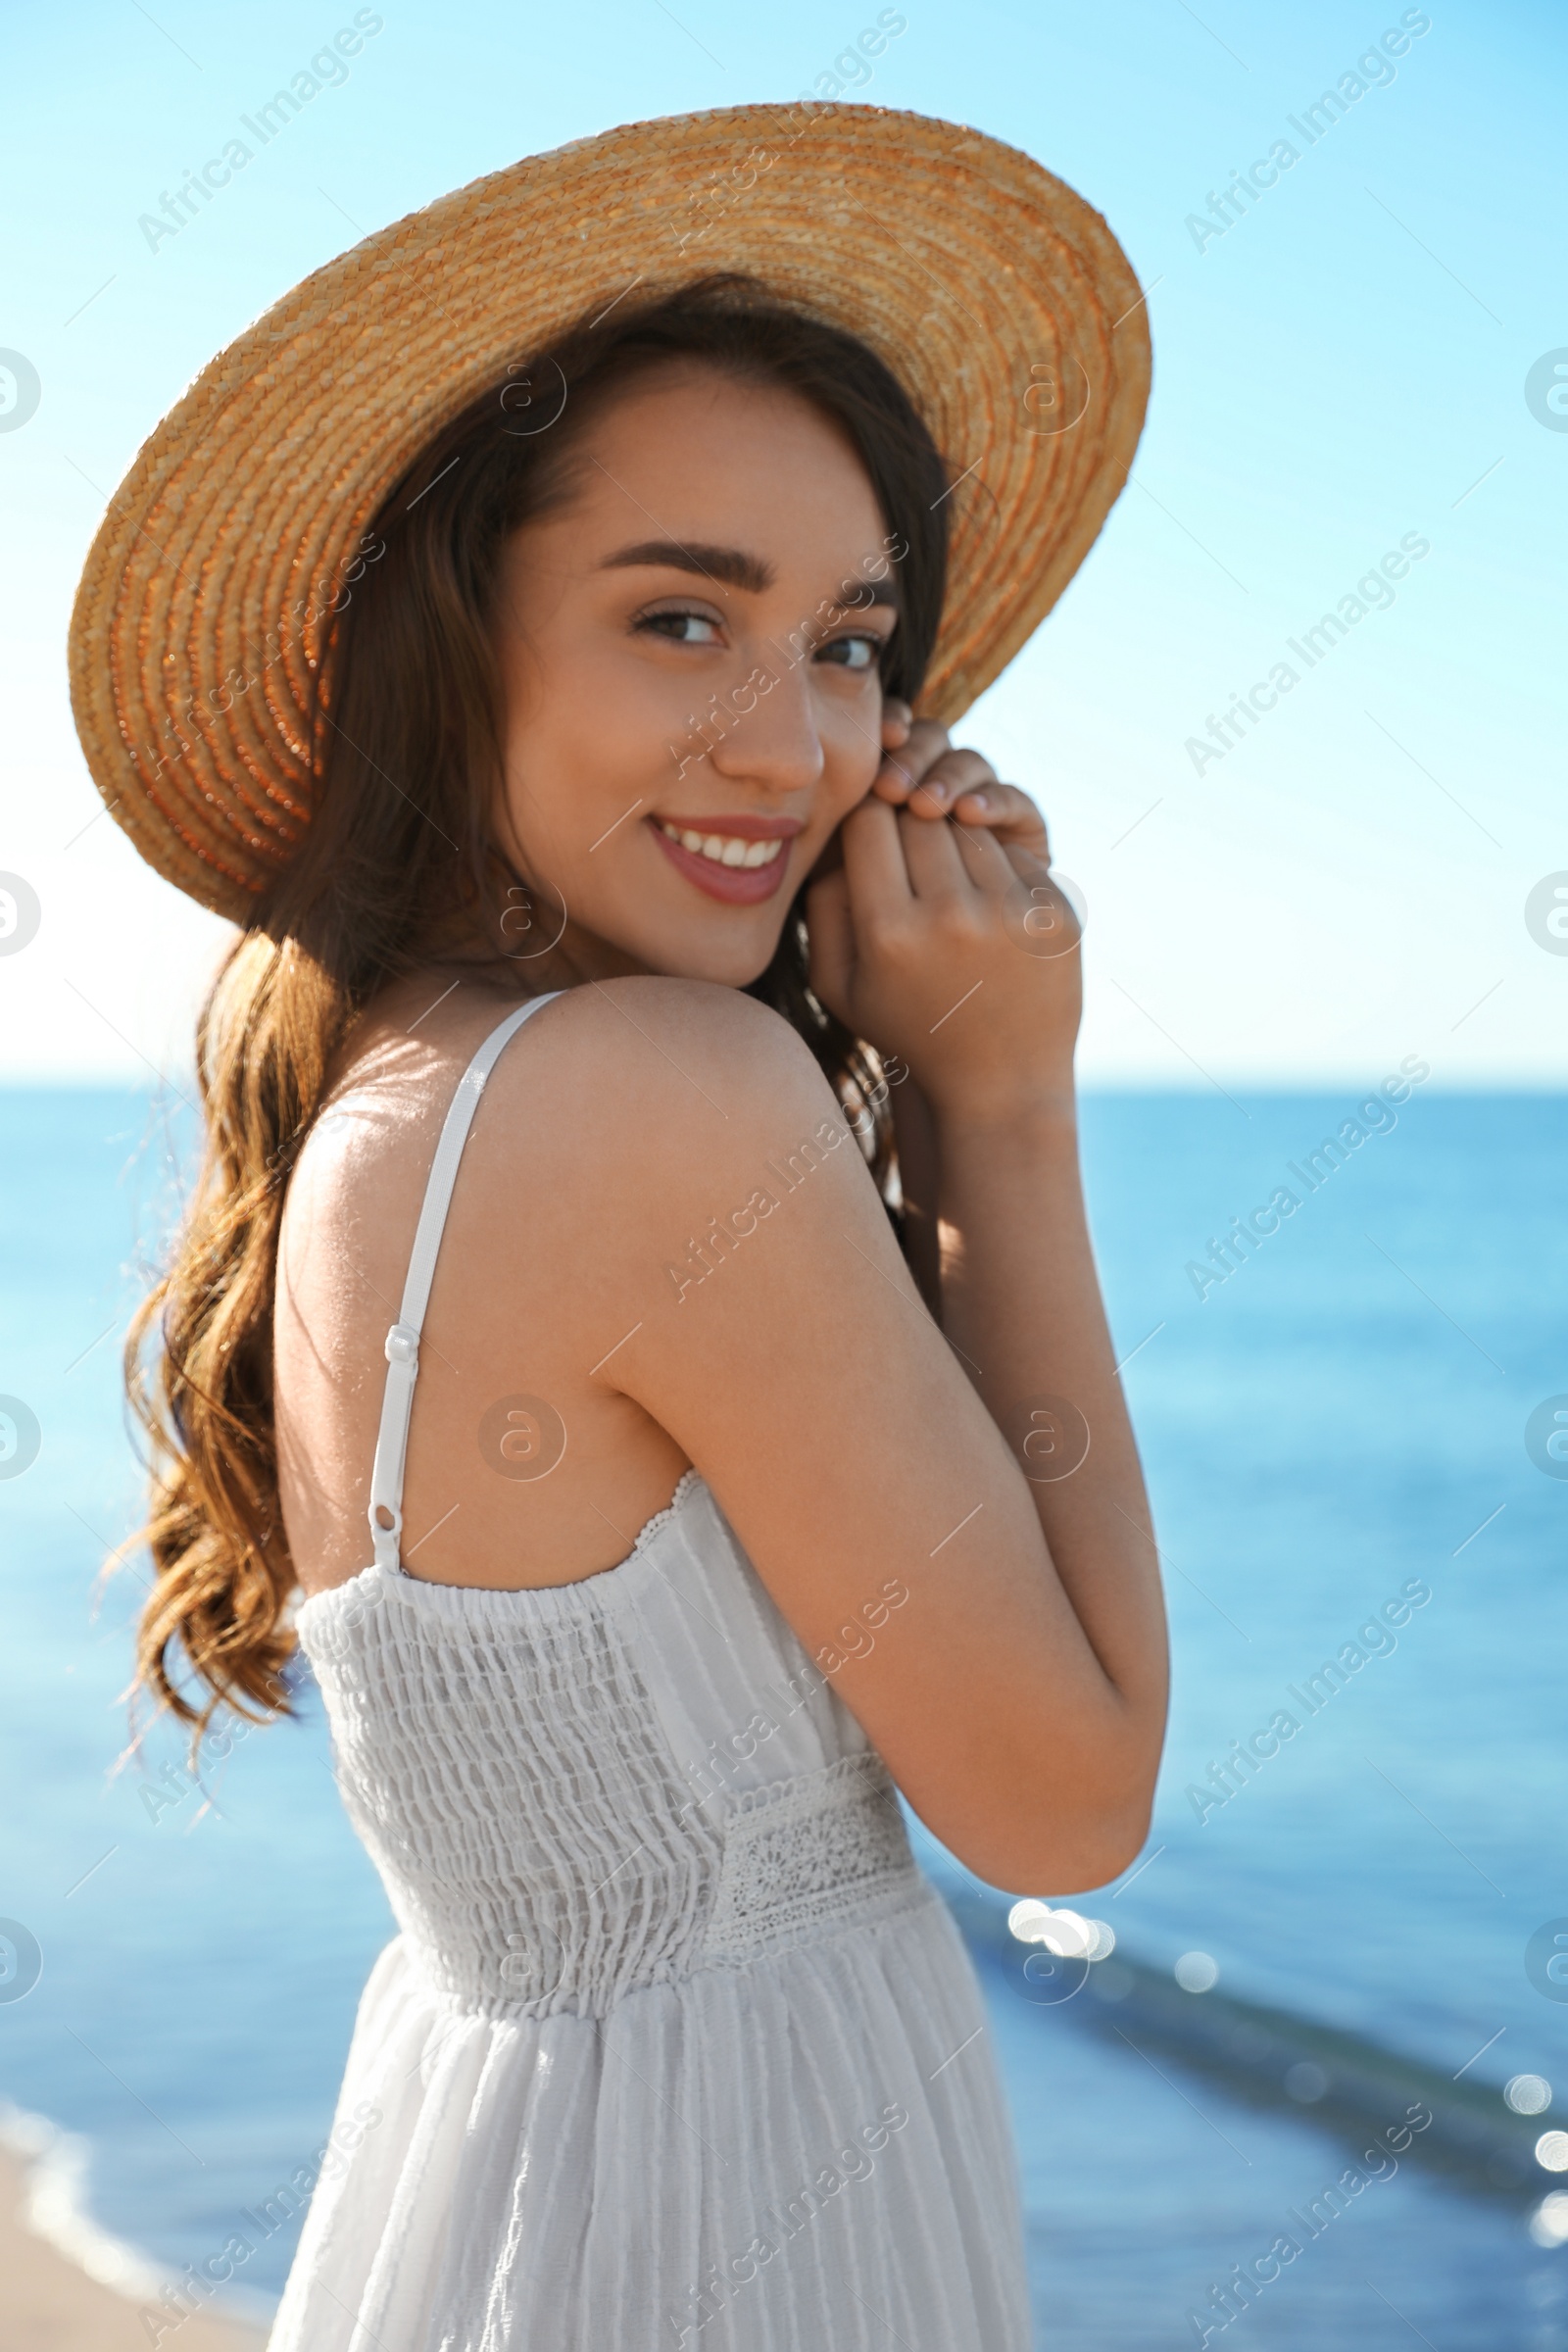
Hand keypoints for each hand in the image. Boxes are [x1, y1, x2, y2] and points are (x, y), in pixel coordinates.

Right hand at [804, 701, 1081, 1121]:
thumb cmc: (908, 1027)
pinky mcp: (1055, 914)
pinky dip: (996, 867)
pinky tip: (987, 908)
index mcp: (890, 934)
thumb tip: (835, 831)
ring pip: (970, 827)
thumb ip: (823, 904)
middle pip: (921, 815)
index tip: (870, 835)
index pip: (870, 820)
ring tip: (947, 885)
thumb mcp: (839, 984)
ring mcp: (1011, 914)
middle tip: (909, 855)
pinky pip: (1015, 852)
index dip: (866, 817)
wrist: (1000, 1083)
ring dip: (954, 841)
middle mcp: (953, 917)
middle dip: (909, 822)